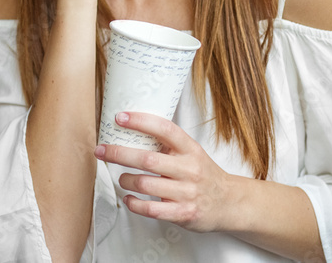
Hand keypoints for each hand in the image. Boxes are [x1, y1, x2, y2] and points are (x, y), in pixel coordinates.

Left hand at [93, 111, 235, 232]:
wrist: (230, 203)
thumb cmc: (204, 174)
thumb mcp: (192, 153)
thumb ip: (169, 145)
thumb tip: (133, 130)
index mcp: (190, 149)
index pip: (164, 129)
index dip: (140, 121)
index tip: (119, 118)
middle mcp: (189, 169)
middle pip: (148, 159)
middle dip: (119, 154)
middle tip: (101, 151)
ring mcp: (187, 192)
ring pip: (146, 184)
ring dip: (126, 180)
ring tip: (122, 178)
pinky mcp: (183, 213)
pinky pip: (152, 210)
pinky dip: (135, 204)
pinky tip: (129, 199)